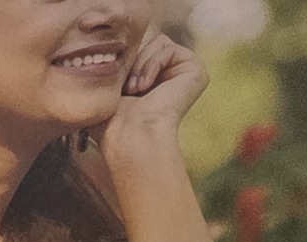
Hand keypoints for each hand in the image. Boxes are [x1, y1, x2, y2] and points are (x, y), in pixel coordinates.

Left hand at [100, 31, 204, 187]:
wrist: (129, 135)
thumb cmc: (113, 120)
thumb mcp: (109, 85)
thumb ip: (118, 62)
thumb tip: (113, 44)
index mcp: (155, 76)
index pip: (137, 46)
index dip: (123, 61)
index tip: (117, 87)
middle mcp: (172, 73)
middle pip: (148, 41)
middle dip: (132, 63)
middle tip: (127, 90)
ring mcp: (186, 71)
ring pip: (157, 41)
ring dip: (139, 65)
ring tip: (135, 90)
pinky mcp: (196, 70)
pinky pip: (167, 47)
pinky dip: (151, 64)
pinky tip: (145, 87)